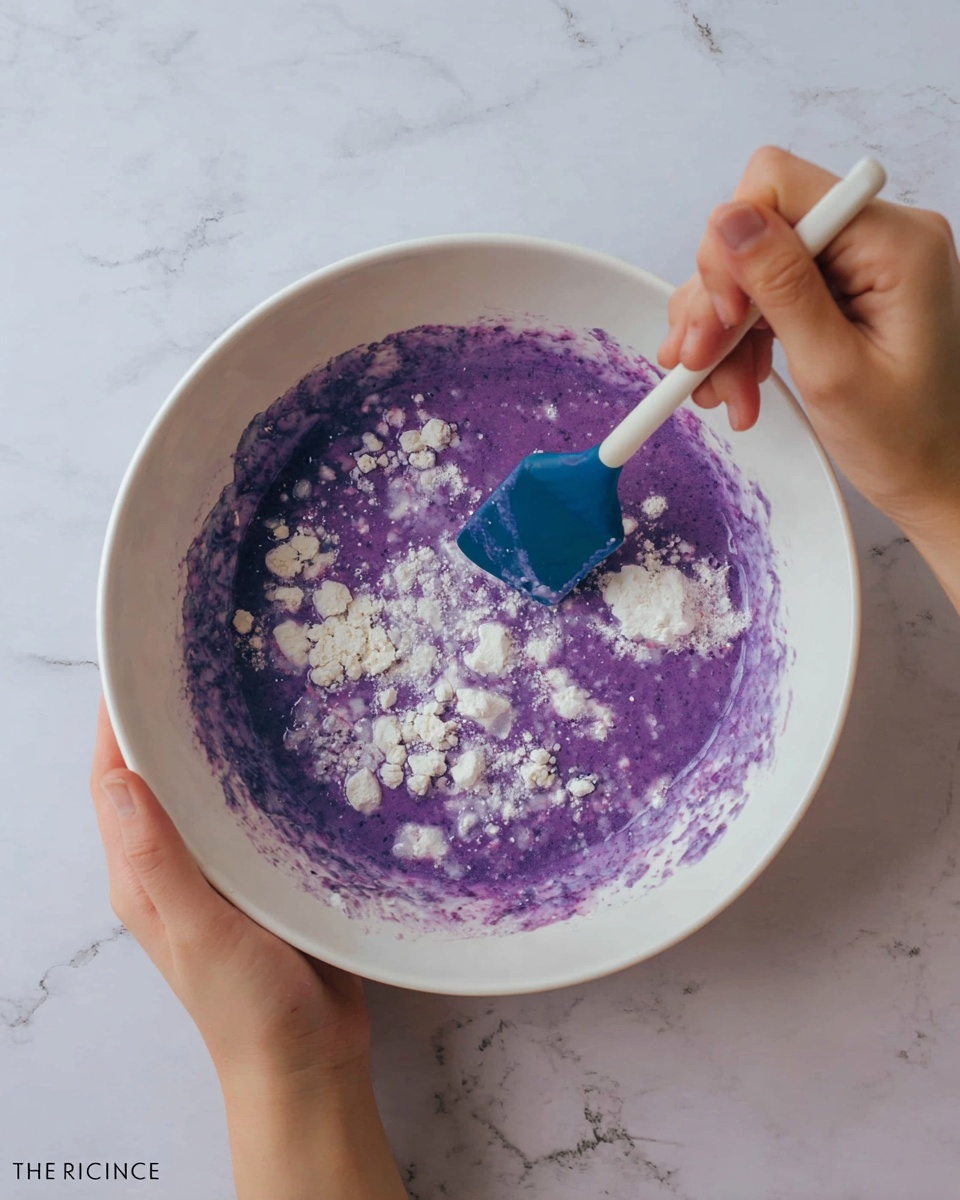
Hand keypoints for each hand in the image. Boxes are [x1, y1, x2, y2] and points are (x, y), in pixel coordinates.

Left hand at [90, 700, 406, 1199]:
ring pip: (206, 790)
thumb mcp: (199, 932)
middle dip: (167, 720)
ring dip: (215, 742)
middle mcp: (173, 866)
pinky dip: (258, 774)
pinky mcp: (263, 876)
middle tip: (202, 659)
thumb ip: (160, 862)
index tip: (138, 665)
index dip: (117, 723)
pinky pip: (251, 811)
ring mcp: (219, 871)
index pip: (115, 783)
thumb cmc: (248, 1009)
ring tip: (246, 683)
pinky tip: (290, 745)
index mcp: (141, 877)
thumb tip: (119, 779)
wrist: (309, 1063)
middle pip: (157, 777)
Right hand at [658, 146, 959, 533]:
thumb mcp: (834, 370)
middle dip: (720, 302)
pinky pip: (763, 293)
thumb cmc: (906, 438)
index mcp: (894, 242)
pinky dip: (737, 340)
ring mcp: (854, 261)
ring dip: (721, 332)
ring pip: (749, 267)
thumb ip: (782, 288)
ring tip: (722, 392)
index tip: (722, 319)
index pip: (779, 185)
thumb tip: (729, 219)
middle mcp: (876, 236)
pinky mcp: (835, 287)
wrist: (934, 476)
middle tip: (702, 364)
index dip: (731, 246)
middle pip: (756, 229)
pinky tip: (734, 382)